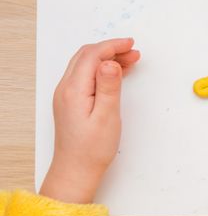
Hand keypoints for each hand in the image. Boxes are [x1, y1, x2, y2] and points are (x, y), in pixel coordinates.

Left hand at [40, 38, 139, 203]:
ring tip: (131, 60)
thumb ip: (109, 86)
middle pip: (87, 56)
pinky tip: (117, 73)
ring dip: (107, 58)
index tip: (131, 45)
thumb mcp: (107, 116)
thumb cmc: (92, 149)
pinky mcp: (71, 101)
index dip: (112, 46)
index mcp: (74, 90)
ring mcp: (66, 94)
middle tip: (133, 51)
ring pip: (86, 64)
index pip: (92, 55)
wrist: (76, 171)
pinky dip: (102, 69)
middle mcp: (66, 89)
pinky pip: (85, 75)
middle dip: (111, 49)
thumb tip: (110, 63)